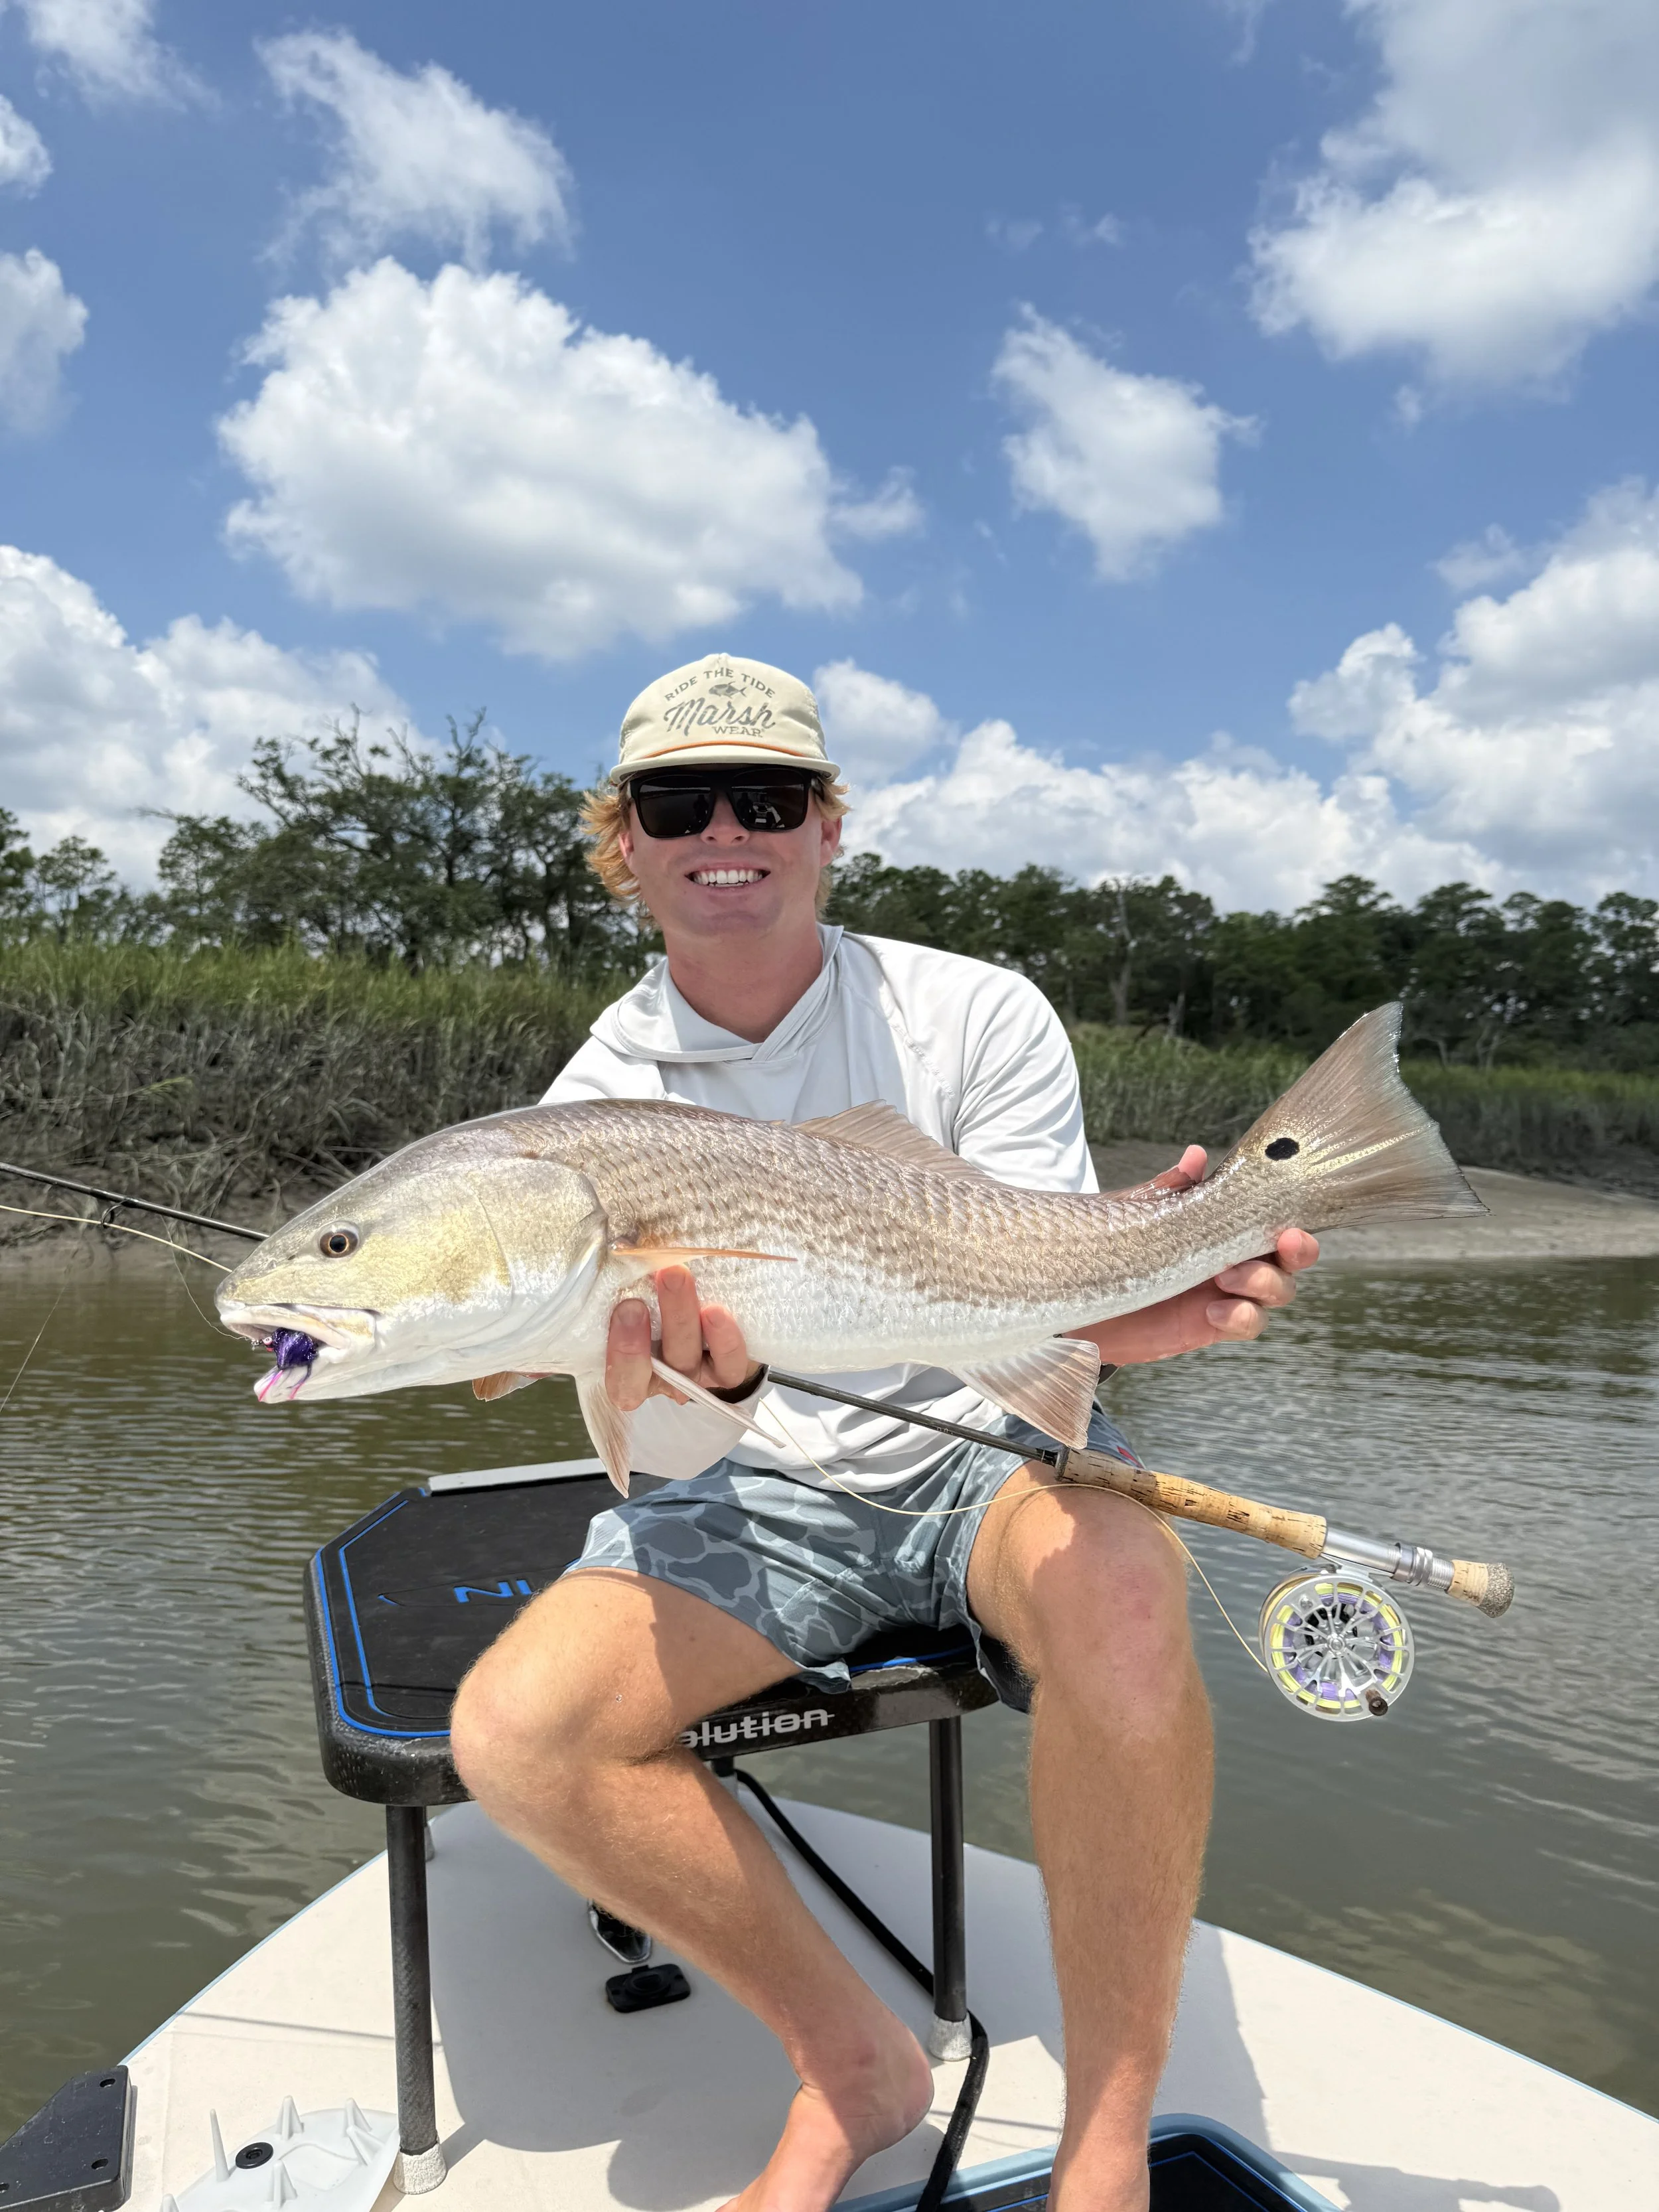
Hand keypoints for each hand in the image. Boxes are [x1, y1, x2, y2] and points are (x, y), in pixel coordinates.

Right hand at [605, 1264, 760, 1410]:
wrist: (705, 1313)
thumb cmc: (652, 1303)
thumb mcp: (630, 1298)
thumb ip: (619, 1287)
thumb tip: (617, 1247)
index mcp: (630, 1371)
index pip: (620, 1378)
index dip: (622, 1351)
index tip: (626, 1307)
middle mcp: (662, 1380)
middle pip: (656, 1368)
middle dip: (651, 1329)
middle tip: (654, 1282)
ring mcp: (695, 1378)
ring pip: (687, 1361)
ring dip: (682, 1318)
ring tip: (679, 1277)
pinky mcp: (727, 1371)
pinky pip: (728, 1365)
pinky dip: (724, 1340)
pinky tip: (717, 1311)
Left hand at [1074, 1145, 1320, 1366]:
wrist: (1079, 1295)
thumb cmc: (1112, 1247)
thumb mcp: (1138, 1214)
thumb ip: (1171, 1191)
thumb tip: (1196, 1155)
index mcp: (1224, 1227)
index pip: (1274, 1221)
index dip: (1294, 1221)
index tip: (1290, 1224)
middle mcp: (1233, 1259)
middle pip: (1289, 1259)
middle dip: (1296, 1252)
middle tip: (1281, 1244)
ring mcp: (1225, 1293)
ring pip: (1276, 1291)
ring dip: (1264, 1283)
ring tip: (1227, 1278)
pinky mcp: (1209, 1324)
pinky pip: (1247, 1323)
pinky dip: (1242, 1316)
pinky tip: (1214, 1310)